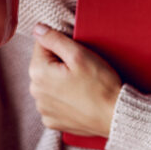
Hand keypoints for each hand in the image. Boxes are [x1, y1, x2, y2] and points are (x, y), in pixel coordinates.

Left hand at [29, 23, 122, 137]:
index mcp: (38, 72)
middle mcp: (35, 92)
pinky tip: (78, 99)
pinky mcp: (52, 121)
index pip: (42, 45)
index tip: (76, 55)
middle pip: (44, 65)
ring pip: (48, 84)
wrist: (115, 116)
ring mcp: (43, 109)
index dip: (61, 45)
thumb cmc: (100, 84)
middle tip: (81, 70)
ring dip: (60, 81)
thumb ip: (54, 38)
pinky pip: (54, 102)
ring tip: (81, 85)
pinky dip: (63, 98)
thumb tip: (37, 29)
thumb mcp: (79, 54)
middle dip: (60, 63)